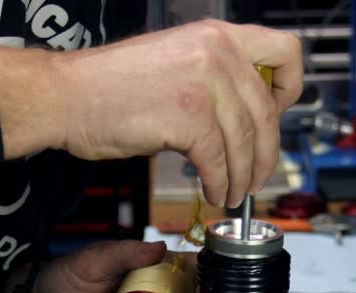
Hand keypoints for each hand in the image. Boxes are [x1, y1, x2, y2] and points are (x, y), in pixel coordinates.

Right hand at [0, 19, 303, 208]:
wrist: (67, 95)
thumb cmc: (111, 85)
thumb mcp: (175, 61)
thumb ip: (215, 78)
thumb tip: (244, 115)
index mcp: (217, 35)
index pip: (285, 51)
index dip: (288, 89)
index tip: (277, 114)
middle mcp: (218, 52)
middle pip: (268, 113)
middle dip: (266, 156)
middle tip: (257, 178)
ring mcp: (205, 83)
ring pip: (246, 144)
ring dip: (242, 178)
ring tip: (231, 193)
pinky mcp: (189, 117)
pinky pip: (219, 161)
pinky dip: (219, 183)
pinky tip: (212, 190)